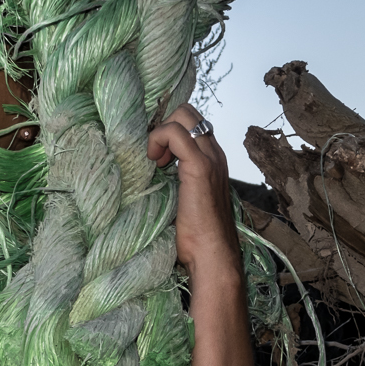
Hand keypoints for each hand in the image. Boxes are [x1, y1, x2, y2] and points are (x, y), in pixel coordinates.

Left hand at [147, 105, 241, 282]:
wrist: (212, 254)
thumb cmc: (195, 235)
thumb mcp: (184, 198)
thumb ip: (176, 179)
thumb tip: (150, 170)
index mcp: (213, 159)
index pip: (191, 123)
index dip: (168, 129)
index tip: (154, 155)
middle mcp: (215, 153)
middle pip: (188, 111)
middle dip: (163, 124)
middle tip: (153, 154)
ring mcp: (210, 157)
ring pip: (183, 114)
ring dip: (160, 131)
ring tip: (154, 161)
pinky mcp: (200, 166)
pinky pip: (175, 132)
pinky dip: (158, 139)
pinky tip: (153, 162)